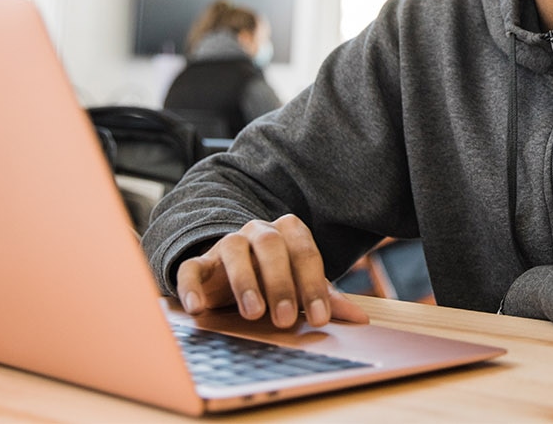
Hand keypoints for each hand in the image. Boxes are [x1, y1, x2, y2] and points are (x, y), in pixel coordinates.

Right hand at [175, 214, 370, 327]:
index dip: (313, 285)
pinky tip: (198, 308)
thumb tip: (361, 318)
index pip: (305, 250)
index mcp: (287, 233)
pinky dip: (192, 287)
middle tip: (286, 320)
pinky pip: (191, 268)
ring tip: (253, 313)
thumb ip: (326, 298)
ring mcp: (226, 245)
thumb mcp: (301, 287)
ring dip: (245, 281)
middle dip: (281, 283)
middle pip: (271, 245)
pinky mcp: (199, 264)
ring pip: (233, 249)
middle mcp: (257, 232)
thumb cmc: (274, 280)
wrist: (230, 274)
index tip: (319, 319)